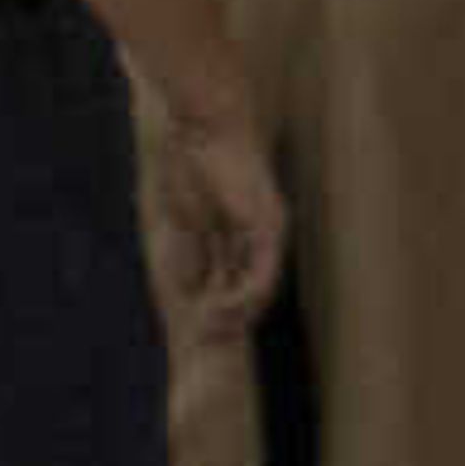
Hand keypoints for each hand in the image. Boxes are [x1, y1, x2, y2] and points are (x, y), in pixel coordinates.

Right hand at [157, 106, 288, 326]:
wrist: (208, 128)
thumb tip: (192, 288)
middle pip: (257, 292)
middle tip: (203, 336)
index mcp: (249, 230)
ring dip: (233, 315)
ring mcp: (272, 228)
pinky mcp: (268, 225)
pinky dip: (239, 299)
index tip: (199, 327)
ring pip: (262, 291)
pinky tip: (215, 308)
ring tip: (206, 327)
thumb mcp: (192, 218)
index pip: (242, 283)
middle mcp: (268, 232)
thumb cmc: (194, 164)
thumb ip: (197, 250)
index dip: (222, 309)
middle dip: (230, 319)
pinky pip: (260, 277)